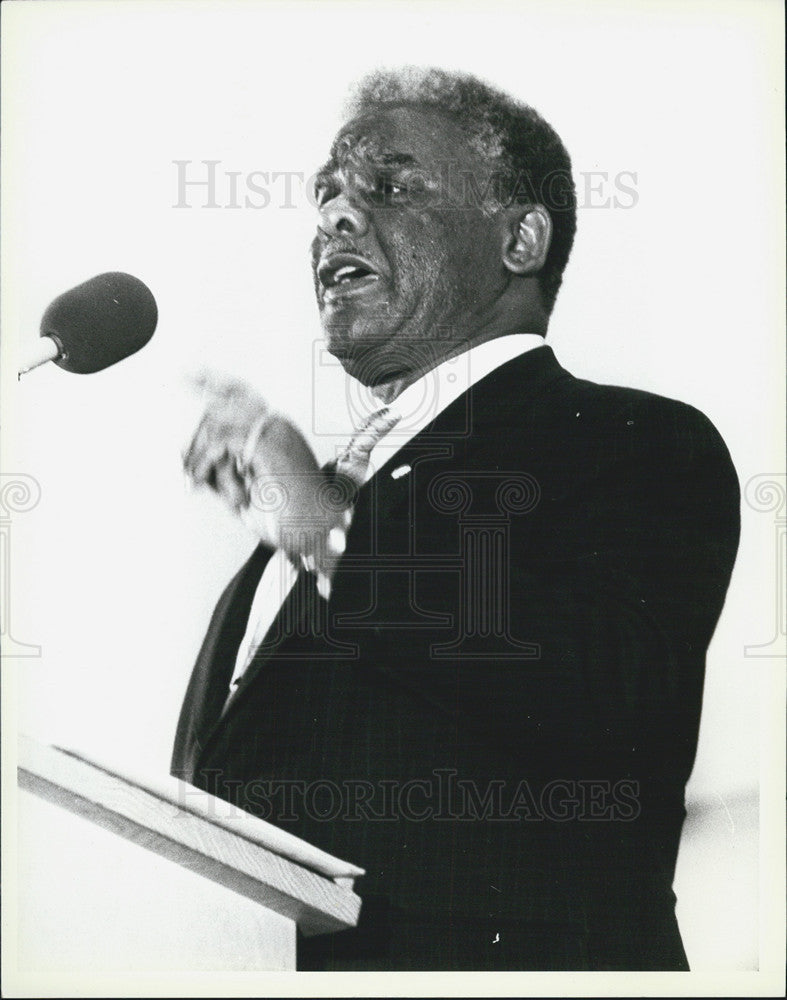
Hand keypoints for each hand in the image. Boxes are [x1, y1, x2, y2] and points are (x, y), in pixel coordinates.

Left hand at [183, 372, 341, 565]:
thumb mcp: (241, 488)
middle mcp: (278, 425)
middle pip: (223, 404)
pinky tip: (203, 479)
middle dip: (197, 435)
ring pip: (219, 424)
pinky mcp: (268, 445)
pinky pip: (221, 441)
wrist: (314, 534)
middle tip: (187, 468)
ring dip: (200, 456)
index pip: (241, 393)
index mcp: (277, 431)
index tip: (186, 374)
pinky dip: (206, 462)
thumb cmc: (285, 517)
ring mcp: (275, 432)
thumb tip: (183, 455)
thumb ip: (216, 469)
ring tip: (197, 482)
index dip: (213, 381)